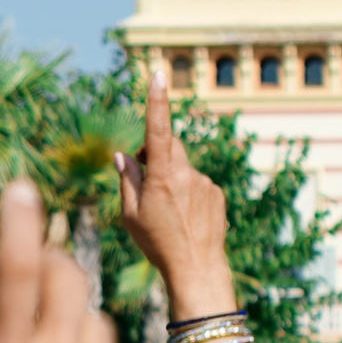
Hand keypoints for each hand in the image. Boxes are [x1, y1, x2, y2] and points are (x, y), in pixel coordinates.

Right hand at [116, 62, 235, 317]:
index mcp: (162, 176)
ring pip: (183, 166)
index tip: (159, 74)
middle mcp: (187, 174)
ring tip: (168, 210)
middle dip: (154, 151)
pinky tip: (185, 217)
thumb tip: (124, 156)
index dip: (157, 100)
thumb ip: (127, 179)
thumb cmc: (158, 244)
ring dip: (171, 177)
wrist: (197, 269)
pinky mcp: (217, 193)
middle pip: (169, 144)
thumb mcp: (131, 214)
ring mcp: (205, 183)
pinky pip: (197, 182)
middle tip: (143, 177)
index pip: (158, 129)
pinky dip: (188, 191)